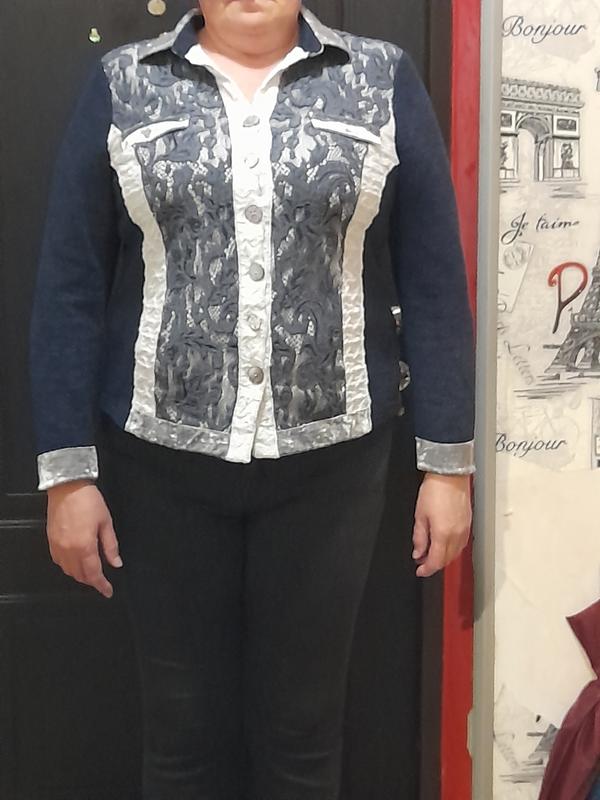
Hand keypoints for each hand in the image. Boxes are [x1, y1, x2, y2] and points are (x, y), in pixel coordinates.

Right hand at [46, 480, 122, 597]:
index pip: (94, 574)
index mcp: (85, 546)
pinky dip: (68, 566)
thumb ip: (111, 546)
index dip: (102, 586)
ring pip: (68, 571)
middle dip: (92, 581)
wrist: (68, 486)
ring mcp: (58, 546)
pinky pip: (59, 562)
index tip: (108, 591)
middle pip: (80, 575)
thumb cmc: (88, 501)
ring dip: (80, 575)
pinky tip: (76, 562)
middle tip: (102, 581)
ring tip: (91, 572)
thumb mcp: (106, 523)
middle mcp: (69, 550)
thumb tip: (116, 562)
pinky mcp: (50, 541)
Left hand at [412, 472, 471, 577]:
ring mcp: (464, 530)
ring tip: (432, 554)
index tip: (420, 571)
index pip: (436, 561)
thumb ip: (419, 537)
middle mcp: (456, 535)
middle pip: (447, 560)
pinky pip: (461, 544)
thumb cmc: (434, 490)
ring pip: (455, 553)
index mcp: (443, 534)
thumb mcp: (420, 515)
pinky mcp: (468, 524)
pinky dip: (452, 549)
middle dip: (435, 564)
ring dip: (444, 557)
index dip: (427, 569)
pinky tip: (444, 545)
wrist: (449, 475)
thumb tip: (418, 552)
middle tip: (423, 562)